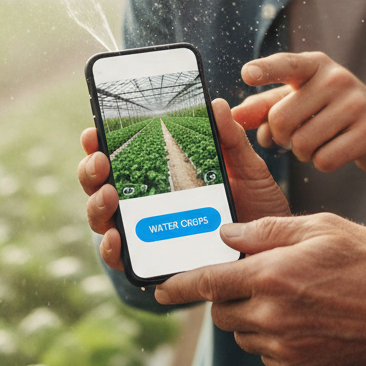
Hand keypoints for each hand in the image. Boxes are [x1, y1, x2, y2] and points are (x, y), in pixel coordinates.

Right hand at [77, 98, 290, 271]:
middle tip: (100, 162)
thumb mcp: (246, 167)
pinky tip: (115, 237)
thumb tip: (215, 104)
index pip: (121, 153)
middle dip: (91, 170)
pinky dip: (110, 248)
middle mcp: (147, 200)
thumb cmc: (257, 205)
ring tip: (108, 194)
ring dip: (96, 204)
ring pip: (104, 218)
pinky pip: (121, 258)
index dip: (99, 142)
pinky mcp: (154, 261)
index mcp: (162, 170)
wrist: (274, 250)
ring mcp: (146, 231)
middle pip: (101, 183)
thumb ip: (230, 137)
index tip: (93, 133)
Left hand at [155, 212, 365, 365]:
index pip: (208, 283)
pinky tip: (304, 319)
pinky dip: (272, 337)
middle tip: (250, 279)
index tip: (159, 291)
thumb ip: (267, 231)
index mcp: (273, 276)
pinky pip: (267, 354)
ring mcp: (286, 348)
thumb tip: (226, 235)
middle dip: (224, 296)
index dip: (178, 286)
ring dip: (249, 316)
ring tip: (286, 296)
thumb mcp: (320, 227)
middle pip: (221, 312)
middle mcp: (273, 316)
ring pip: (243, 334)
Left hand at [231, 52, 365, 172]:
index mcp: (315, 65)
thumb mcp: (298, 100)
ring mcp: (357, 103)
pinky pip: (325, 160)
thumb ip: (263, 107)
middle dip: (282, 136)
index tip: (247, 74)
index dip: (265, 70)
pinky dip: (322, 162)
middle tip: (295, 135)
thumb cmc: (329, 110)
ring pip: (302, 144)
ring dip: (302, 152)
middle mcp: (337, 78)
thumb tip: (233, 117)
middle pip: (282, 120)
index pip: (286, 65)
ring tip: (318, 141)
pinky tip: (335, 150)